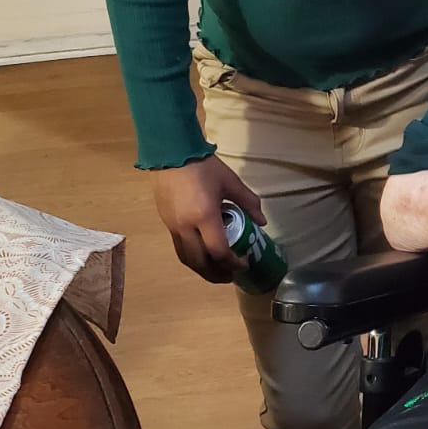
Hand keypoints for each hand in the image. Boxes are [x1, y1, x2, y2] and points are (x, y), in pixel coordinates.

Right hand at [150, 154, 264, 282]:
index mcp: (204, 217)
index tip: (244, 264)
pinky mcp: (166, 222)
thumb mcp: (230, 182)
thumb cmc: (203, 166)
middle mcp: (186, 227)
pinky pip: (179, 248)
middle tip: (230, 276)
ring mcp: (173, 226)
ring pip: (186, 258)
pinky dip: (192, 257)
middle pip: (200, 262)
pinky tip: (202, 253)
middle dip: (216, 274)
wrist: (169, 152)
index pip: (219, 251)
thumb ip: (248, 202)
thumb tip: (261, 222)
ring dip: (202, 269)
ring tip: (216, 271)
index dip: (233, 263)